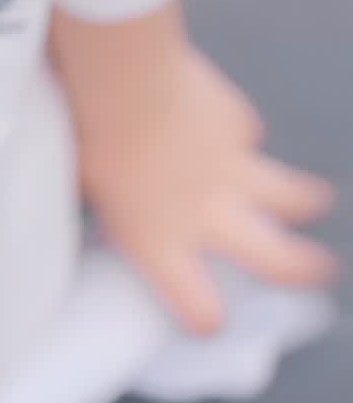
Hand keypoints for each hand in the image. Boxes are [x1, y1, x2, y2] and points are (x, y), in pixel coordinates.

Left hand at [51, 7, 337, 334]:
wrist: (124, 83)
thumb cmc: (86, 138)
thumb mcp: (84, 194)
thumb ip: (110, 208)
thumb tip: (106, 201)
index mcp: (159, 244)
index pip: (199, 307)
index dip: (206, 317)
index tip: (208, 319)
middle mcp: (207, 216)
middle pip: (277, 260)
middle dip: (302, 269)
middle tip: (318, 270)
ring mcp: (232, 171)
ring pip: (290, 197)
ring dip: (303, 200)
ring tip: (312, 201)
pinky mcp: (237, 123)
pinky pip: (247, 133)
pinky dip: (238, 131)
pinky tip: (224, 122)